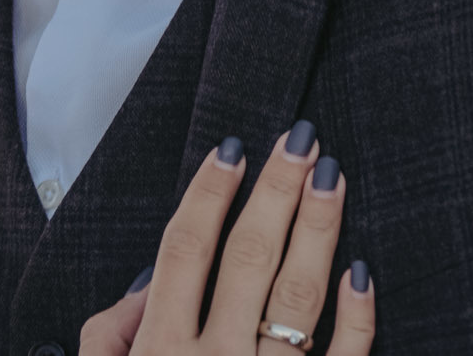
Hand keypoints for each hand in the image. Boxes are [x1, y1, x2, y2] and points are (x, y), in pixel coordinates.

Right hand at [79, 126, 374, 355]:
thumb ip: (110, 340)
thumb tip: (143, 287)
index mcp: (158, 355)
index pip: (183, 253)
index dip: (207, 196)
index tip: (231, 148)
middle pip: (246, 258)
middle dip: (274, 192)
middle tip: (298, 138)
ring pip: (298, 298)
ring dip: (318, 231)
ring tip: (332, 177)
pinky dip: (358, 318)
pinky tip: (362, 271)